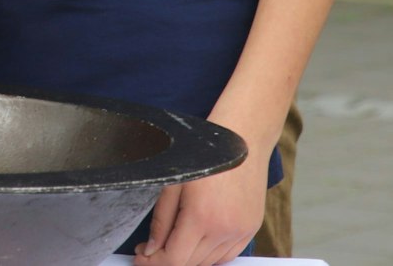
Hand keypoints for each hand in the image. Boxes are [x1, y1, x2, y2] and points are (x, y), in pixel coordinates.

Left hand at [134, 153, 267, 265]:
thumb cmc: (205, 153)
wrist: (243, 138)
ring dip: (189, 258)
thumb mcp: (173, 184)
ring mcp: (241, 231)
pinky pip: (228, 255)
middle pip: (190, 264)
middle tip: (151, 248)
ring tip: (175, 239)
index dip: (153, 263)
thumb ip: (161, 221)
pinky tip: (198, 240)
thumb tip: (151, 250)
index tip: (141, 256)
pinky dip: (210, 255)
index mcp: (201, 217)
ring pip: (209, 263)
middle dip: (167, 259)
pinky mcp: (251, 228)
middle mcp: (224, 230)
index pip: (174, 260)